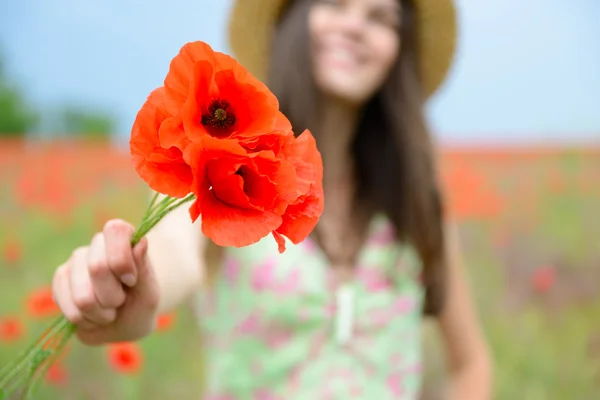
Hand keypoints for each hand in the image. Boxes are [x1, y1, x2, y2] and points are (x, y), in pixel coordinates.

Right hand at [52, 219, 159, 344]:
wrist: (123, 324)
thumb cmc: (139, 304)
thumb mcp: (149, 292)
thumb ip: (144, 269)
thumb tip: (141, 242)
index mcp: (123, 238)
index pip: (115, 230)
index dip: (121, 259)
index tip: (131, 281)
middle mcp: (97, 244)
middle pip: (97, 267)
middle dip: (113, 296)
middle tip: (121, 300)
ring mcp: (75, 261)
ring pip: (82, 296)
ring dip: (100, 312)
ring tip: (109, 310)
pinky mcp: (60, 279)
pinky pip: (69, 307)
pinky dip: (86, 320)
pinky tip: (93, 315)